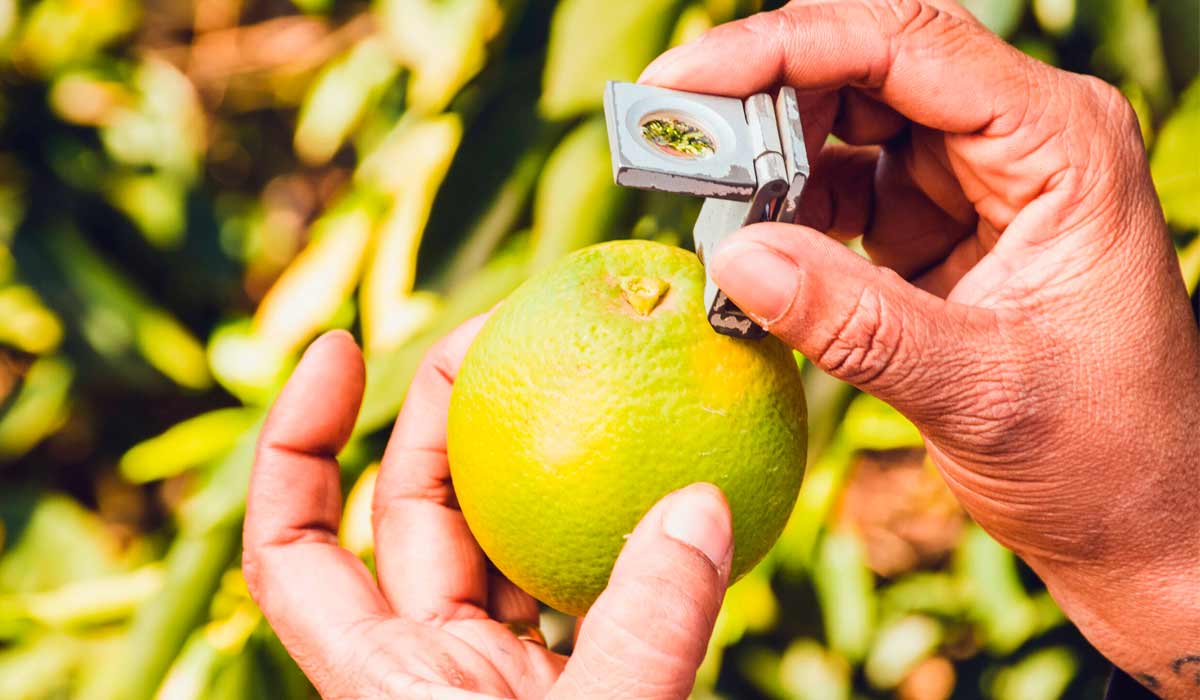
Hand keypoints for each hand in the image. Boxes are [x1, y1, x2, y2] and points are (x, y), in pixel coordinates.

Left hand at [242, 324, 733, 698]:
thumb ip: (645, 633)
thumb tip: (699, 507)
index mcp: (386, 682)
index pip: (294, 542)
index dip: (296, 439)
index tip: (339, 348)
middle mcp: (430, 668)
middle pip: (411, 510)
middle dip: (442, 411)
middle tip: (499, 328)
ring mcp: (502, 676)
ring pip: (503, 539)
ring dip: (535, 460)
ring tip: (577, 375)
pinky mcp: (573, 685)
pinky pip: (585, 584)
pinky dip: (616, 530)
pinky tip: (656, 478)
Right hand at [641, 0, 1199, 694]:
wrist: (1140, 523)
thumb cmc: (1102, 455)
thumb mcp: (974, 388)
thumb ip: (852, 321)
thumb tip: (730, 257)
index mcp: (1057, 145)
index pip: (908, 46)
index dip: (784, 47)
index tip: (684, 82)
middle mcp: (1018, 143)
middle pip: (867, 70)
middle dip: (761, 98)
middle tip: (667, 140)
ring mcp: (975, 184)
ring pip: (845, 126)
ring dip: (766, 157)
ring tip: (698, 200)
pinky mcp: (940, 229)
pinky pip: (842, 192)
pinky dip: (785, 215)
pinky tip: (746, 248)